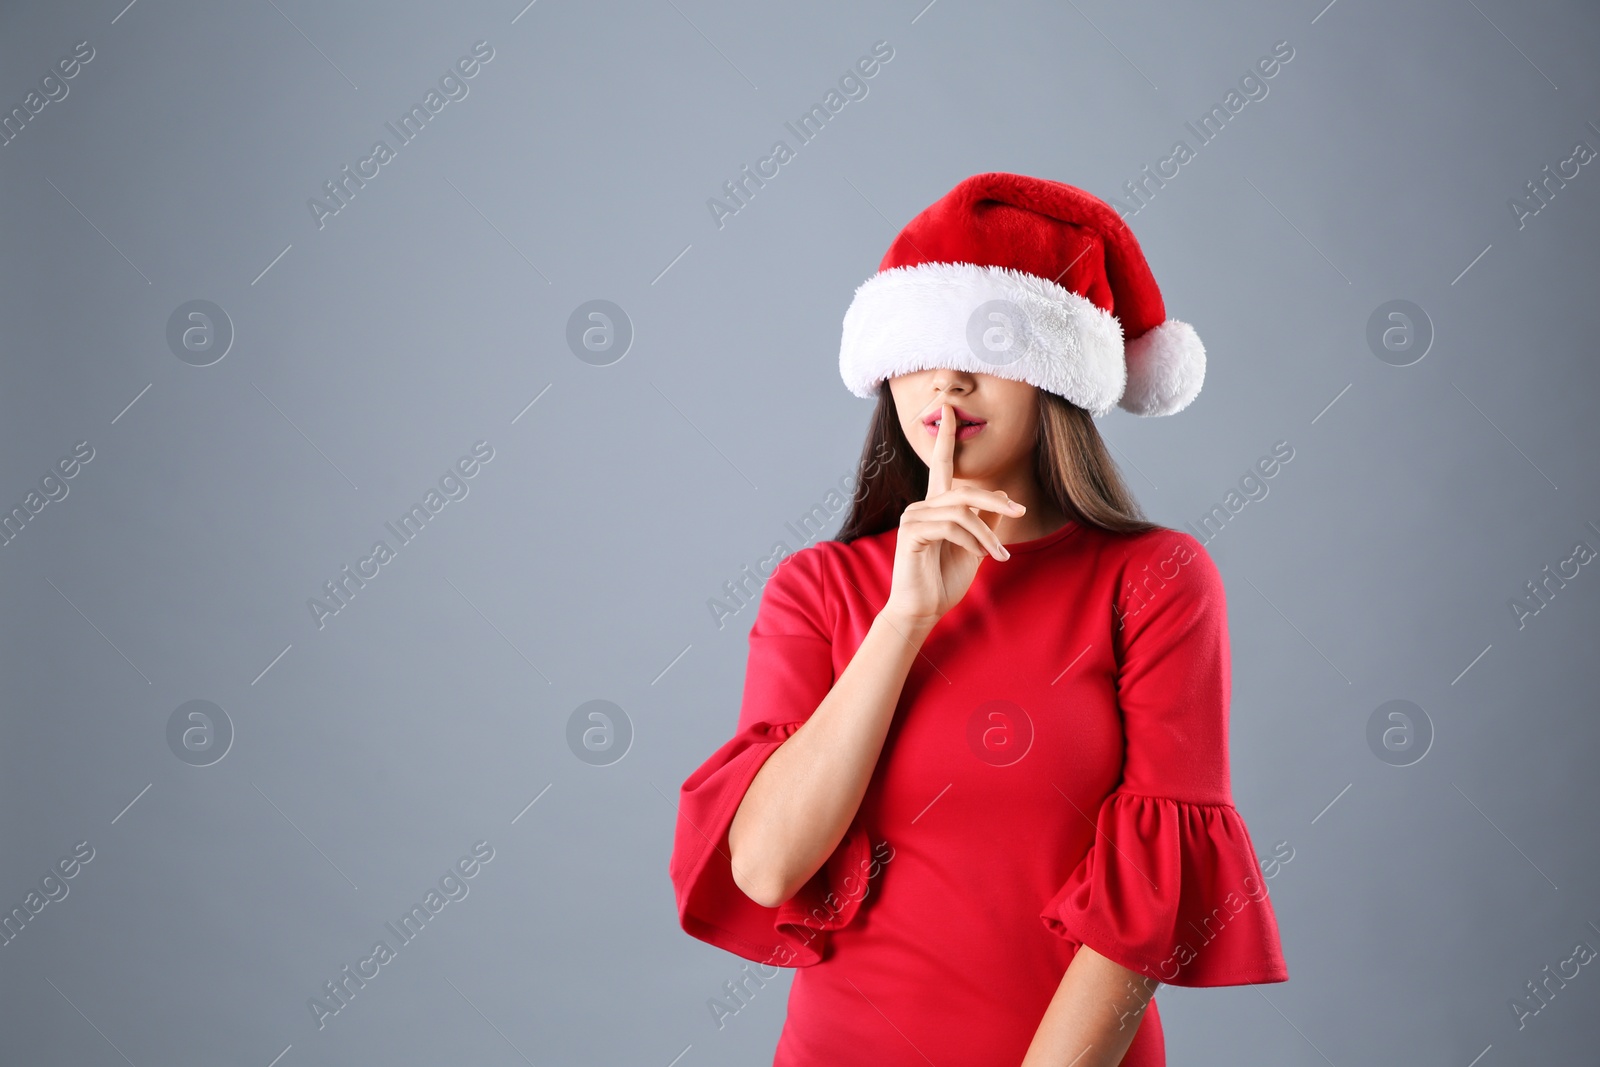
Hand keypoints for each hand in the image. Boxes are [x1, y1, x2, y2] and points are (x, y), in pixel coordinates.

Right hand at [883, 400, 1024, 628]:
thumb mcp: (975, 546)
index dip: (945, 436)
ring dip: (987, 533)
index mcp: (936, 505)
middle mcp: (922, 505)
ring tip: (997, 555)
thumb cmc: (944, 578)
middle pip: (965, 488)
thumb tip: (1003, 499)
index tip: (949, 409)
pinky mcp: (911, 531)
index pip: (941, 464)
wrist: (923, 609)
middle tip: (1020, 513)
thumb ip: (985, 520)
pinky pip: (951, 524)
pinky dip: (971, 540)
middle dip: (996, 499)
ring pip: (962, 509)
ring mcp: (914, 516)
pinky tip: (978, 557)